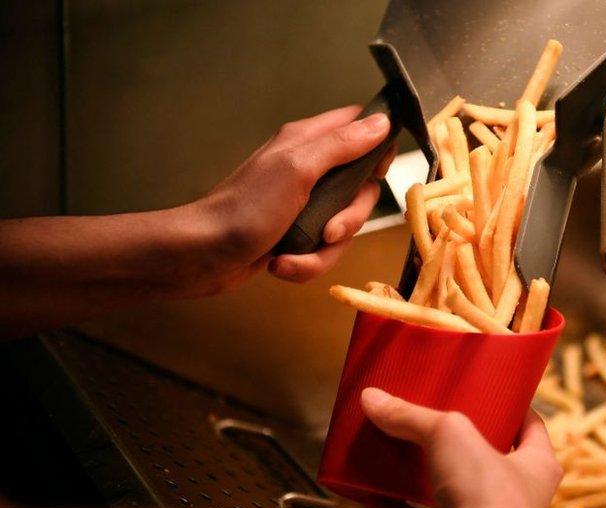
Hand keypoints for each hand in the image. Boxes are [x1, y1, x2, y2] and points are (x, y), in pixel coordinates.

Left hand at [182, 106, 394, 294]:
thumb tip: (381, 122)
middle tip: (329, 230)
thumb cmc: (244, 210)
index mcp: (306, 142)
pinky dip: (306, 263)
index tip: (373, 175)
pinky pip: (322, 250)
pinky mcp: (295, 235)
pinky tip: (281, 264)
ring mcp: (302, 205)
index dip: (375, 150)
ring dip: (324, 251)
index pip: (359, 128)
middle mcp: (307, 169)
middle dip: (350, 219)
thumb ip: (340, 145)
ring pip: (343, 226)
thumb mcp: (298, 171)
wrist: (201, 256)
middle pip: (359, 189)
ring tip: (292, 257)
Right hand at [360, 388, 561, 507]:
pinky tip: (377, 498)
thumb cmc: (485, 490)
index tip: (496, 395)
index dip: (516, 410)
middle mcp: (520, 501)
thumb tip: (374, 397)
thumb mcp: (448, 433)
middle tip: (445, 424)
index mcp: (538, 468)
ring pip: (460, 497)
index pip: (533, 430)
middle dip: (469, 447)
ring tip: (408, 456)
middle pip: (495, 464)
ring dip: (434, 480)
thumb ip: (412, 415)